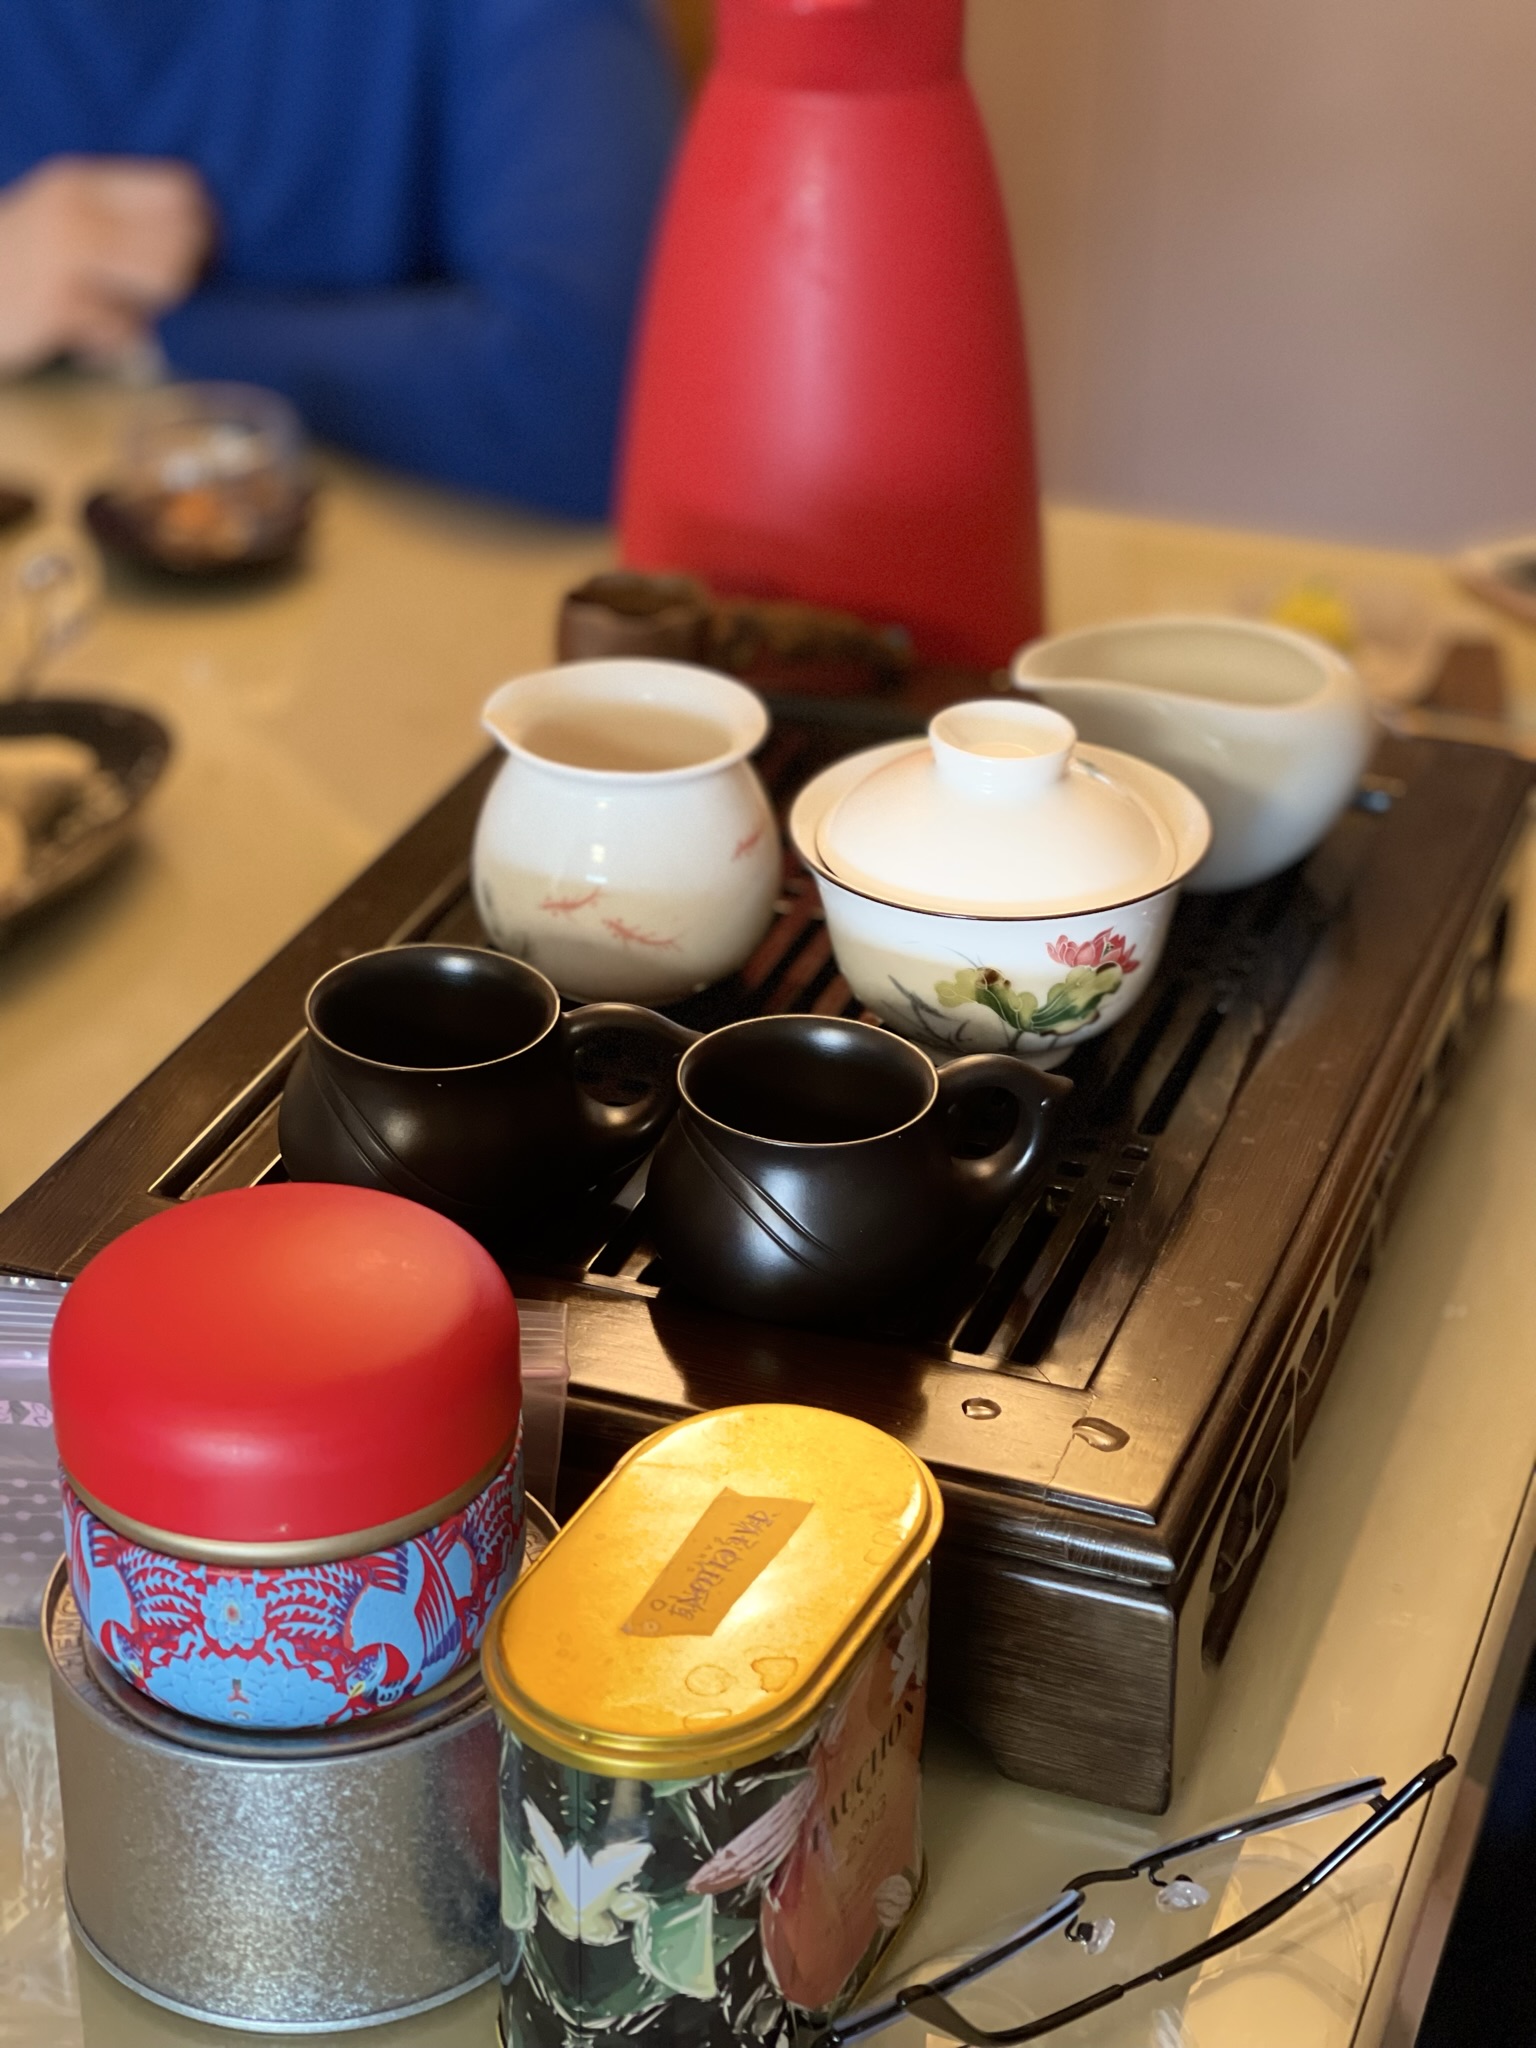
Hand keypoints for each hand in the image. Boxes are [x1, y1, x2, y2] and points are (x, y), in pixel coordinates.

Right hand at [0, 157, 212, 377]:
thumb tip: (198, 240)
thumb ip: (116, 224)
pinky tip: (90, 343)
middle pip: (182, 238)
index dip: (205, 228)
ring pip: (165, 279)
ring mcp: (65, 259)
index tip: (201, 259)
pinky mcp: (58, 308)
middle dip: (187, 276)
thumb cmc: (12, 267)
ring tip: (122, 316)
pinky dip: (121, 345)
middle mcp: (76, 213)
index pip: (180, 190)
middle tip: (154, 299)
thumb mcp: (58, 222)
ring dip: (156, 309)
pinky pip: (128, 331)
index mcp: (81, 184)